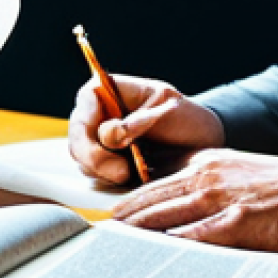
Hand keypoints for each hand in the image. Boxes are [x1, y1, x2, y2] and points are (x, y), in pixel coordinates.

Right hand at [69, 75, 224, 183]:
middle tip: (124, 173)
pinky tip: (133, 178)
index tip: (121, 147)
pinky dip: (112, 182)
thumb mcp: (166, 105)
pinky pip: (97, 178)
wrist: (201, 142)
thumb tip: (114, 133)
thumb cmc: (185, 116)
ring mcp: (96, 143)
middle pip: (77, 144)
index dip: (91, 138)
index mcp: (102, 94)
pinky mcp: (105, 166)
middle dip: (98, 162)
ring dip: (107, 173)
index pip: (81, 117)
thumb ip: (138, 117)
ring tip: (135, 172)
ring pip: (84, 164)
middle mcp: (93, 117)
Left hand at [112, 149, 277, 252]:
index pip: (155, 182)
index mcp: (204, 165)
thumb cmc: (275, 185)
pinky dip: (176, 243)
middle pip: (154, 198)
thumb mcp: (232, 168)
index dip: (131, 198)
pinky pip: (199, 235)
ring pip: (168, 215)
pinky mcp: (238, 224)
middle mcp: (206, 178)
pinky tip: (157, 250)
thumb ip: (202, 178)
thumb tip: (173, 196)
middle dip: (126, 214)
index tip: (112, 210)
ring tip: (118, 241)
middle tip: (102, 227)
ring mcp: (221, 200)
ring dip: (140, 229)